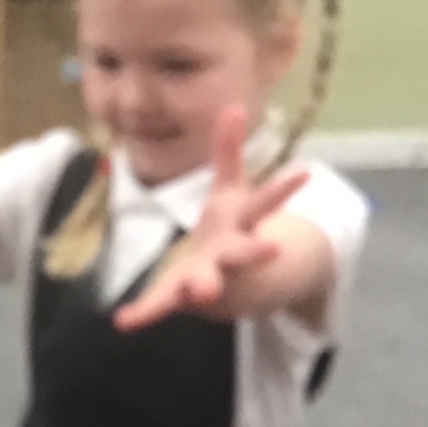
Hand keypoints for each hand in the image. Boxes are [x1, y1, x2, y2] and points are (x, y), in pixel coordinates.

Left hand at [113, 107, 309, 331]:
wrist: (232, 284)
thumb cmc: (228, 230)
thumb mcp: (230, 191)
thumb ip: (228, 153)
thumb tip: (234, 106)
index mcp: (243, 225)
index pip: (267, 203)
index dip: (284, 189)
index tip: (305, 173)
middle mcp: (231, 254)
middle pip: (246, 252)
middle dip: (256, 251)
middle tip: (272, 248)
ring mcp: (208, 277)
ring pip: (207, 283)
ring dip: (203, 287)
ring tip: (200, 294)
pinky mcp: (182, 295)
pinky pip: (160, 305)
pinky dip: (143, 313)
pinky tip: (122, 320)